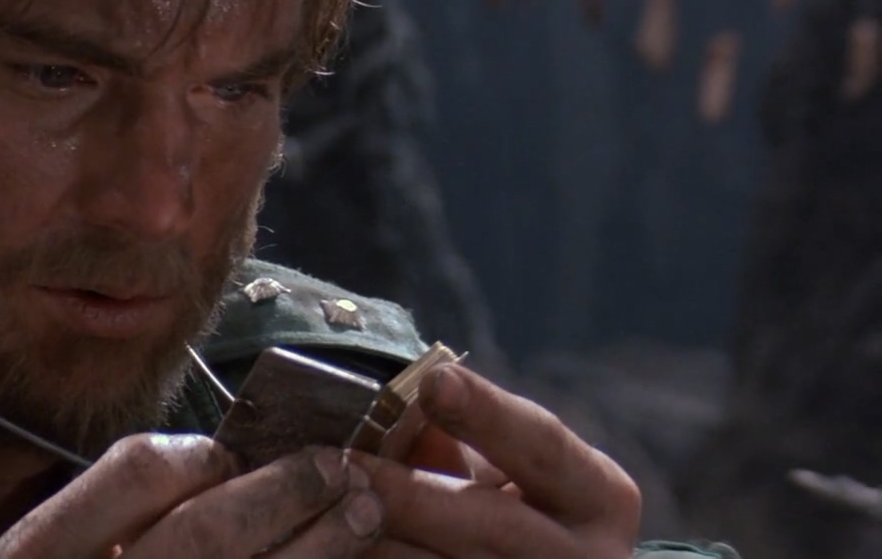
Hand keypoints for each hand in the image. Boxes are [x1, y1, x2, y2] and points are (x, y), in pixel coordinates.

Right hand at [0, 435, 384, 557]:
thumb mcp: (69, 553)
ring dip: (325, 543)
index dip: (204, 455)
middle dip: (287, 489)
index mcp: (42, 553)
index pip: (139, 470)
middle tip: (338, 469)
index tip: (241, 455)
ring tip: (363, 514)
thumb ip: (122, 518)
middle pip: (207, 526)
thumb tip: (232, 470)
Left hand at [355, 365, 641, 557]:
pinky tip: (336, 549)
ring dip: (377, 541)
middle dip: (408, 493)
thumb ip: (461, 438)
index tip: (434, 382)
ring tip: (324, 509)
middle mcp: (590, 557)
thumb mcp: (509, 468)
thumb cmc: (517, 506)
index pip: (542, 445)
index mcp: (599, 497)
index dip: (487, 413)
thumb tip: (399, 411)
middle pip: (488, 522)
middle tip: (344, 465)